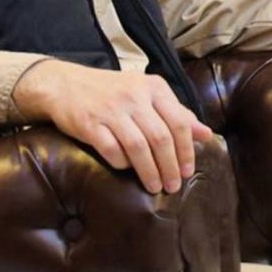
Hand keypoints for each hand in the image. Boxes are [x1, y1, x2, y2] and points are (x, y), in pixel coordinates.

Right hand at [12, 60, 216, 193]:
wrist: (64, 84)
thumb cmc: (112, 92)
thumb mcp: (147, 95)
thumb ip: (177, 113)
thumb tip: (206, 134)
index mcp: (154, 87)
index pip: (180, 122)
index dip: (187, 151)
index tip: (188, 171)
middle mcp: (135, 95)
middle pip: (161, 138)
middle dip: (170, 167)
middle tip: (173, 186)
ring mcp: (111, 109)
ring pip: (138, 147)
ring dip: (150, 171)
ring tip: (155, 187)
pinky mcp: (89, 123)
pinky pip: (111, 149)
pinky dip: (122, 163)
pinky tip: (127, 170)